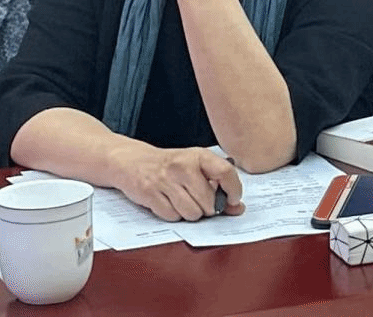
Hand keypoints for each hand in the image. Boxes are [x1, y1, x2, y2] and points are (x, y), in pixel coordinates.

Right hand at [114, 143, 244, 221]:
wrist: (134, 161)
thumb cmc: (171, 165)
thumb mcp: (196, 167)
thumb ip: (218, 186)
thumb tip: (238, 208)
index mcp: (199, 156)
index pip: (225, 172)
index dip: (233, 190)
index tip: (233, 200)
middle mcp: (183, 166)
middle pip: (208, 201)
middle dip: (209, 209)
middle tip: (202, 203)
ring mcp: (165, 180)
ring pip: (192, 213)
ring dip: (191, 214)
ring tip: (184, 202)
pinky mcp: (150, 194)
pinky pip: (172, 216)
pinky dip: (174, 215)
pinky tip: (170, 203)